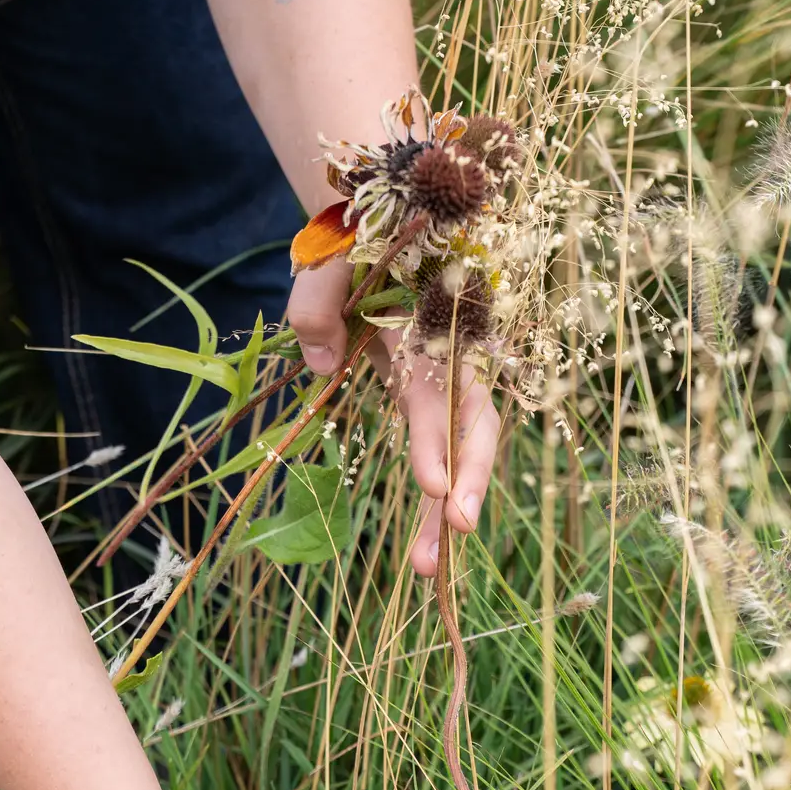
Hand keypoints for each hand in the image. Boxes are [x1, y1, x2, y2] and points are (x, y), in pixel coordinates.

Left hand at [288, 263, 500, 577]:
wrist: (367, 222)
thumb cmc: (349, 237)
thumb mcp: (325, 256)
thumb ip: (317, 302)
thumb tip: (322, 365)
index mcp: (434, 322)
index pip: (443, 390)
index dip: (439, 441)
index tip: (433, 488)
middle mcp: (448, 357)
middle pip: (473, 426)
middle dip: (468, 484)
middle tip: (456, 535)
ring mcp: (439, 380)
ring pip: (460, 450)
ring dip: (448, 510)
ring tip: (428, 568)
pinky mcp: (422, 394)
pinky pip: (437, 449)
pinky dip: (433, 494)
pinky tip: (426, 543)